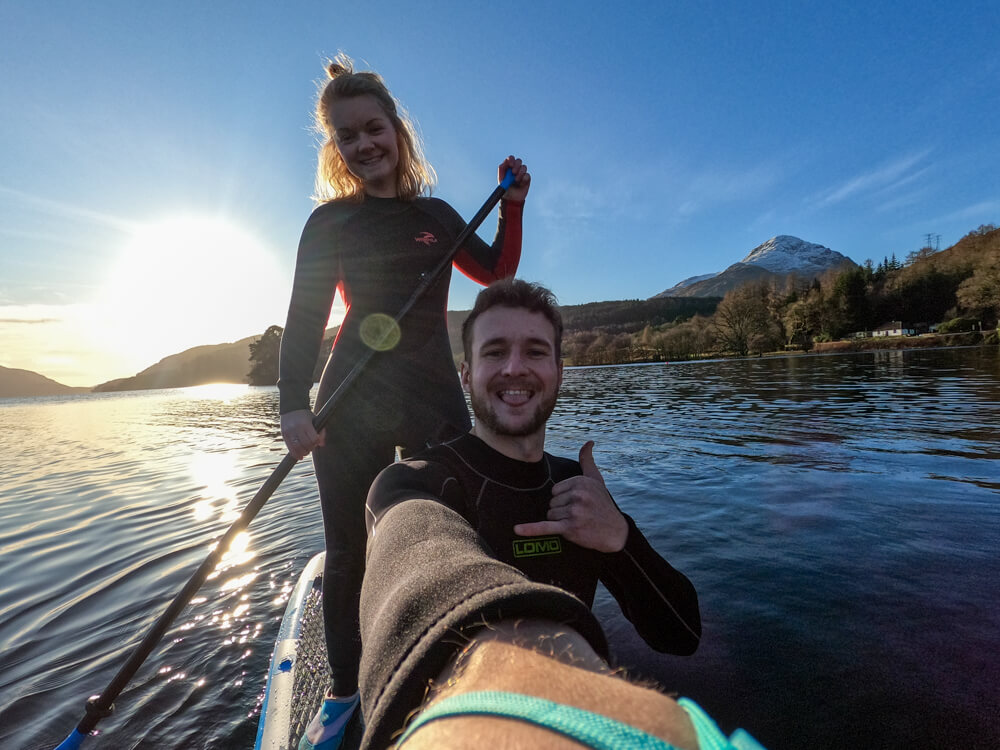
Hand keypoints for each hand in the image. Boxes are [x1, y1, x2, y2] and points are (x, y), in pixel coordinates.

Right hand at [280, 409, 325, 459]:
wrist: (291, 407)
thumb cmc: (305, 414)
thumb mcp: (314, 419)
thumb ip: (320, 431)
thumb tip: (322, 444)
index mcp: (305, 424)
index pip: (313, 439)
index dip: (317, 442)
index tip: (317, 442)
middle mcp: (296, 428)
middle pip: (306, 445)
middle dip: (311, 448)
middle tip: (312, 447)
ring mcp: (289, 432)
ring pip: (297, 448)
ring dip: (304, 453)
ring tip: (306, 451)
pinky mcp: (284, 435)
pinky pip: (290, 448)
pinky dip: (296, 455)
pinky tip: (300, 457)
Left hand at [499, 155, 529, 201]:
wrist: (511, 200)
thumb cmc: (505, 189)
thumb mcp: (501, 179)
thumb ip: (501, 169)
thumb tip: (505, 162)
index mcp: (508, 168)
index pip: (511, 159)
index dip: (511, 159)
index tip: (510, 164)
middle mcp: (515, 169)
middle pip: (518, 161)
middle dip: (516, 165)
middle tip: (513, 172)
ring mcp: (522, 173)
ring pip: (524, 167)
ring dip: (520, 173)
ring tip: (516, 180)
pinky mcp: (527, 179)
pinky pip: (527, 175)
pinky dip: (524, 178)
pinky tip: (520, 184)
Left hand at [513, 441, 627, 552]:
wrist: (615, 532)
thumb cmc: (603, 504)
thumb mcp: (597, 479)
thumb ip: (587, 460)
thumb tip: (589, 442)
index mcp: (580, 481)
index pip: (555, 490)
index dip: (564, 499)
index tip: (578, 503)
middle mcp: (577, 495)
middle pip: (552, 503)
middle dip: (562, 511)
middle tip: (580, 515)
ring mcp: (573, 512)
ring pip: (550, 515)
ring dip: (561, 522)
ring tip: (578, 522)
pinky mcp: (570, 528)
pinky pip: (545, 527)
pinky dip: (531, 529)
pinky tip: (517, 530)